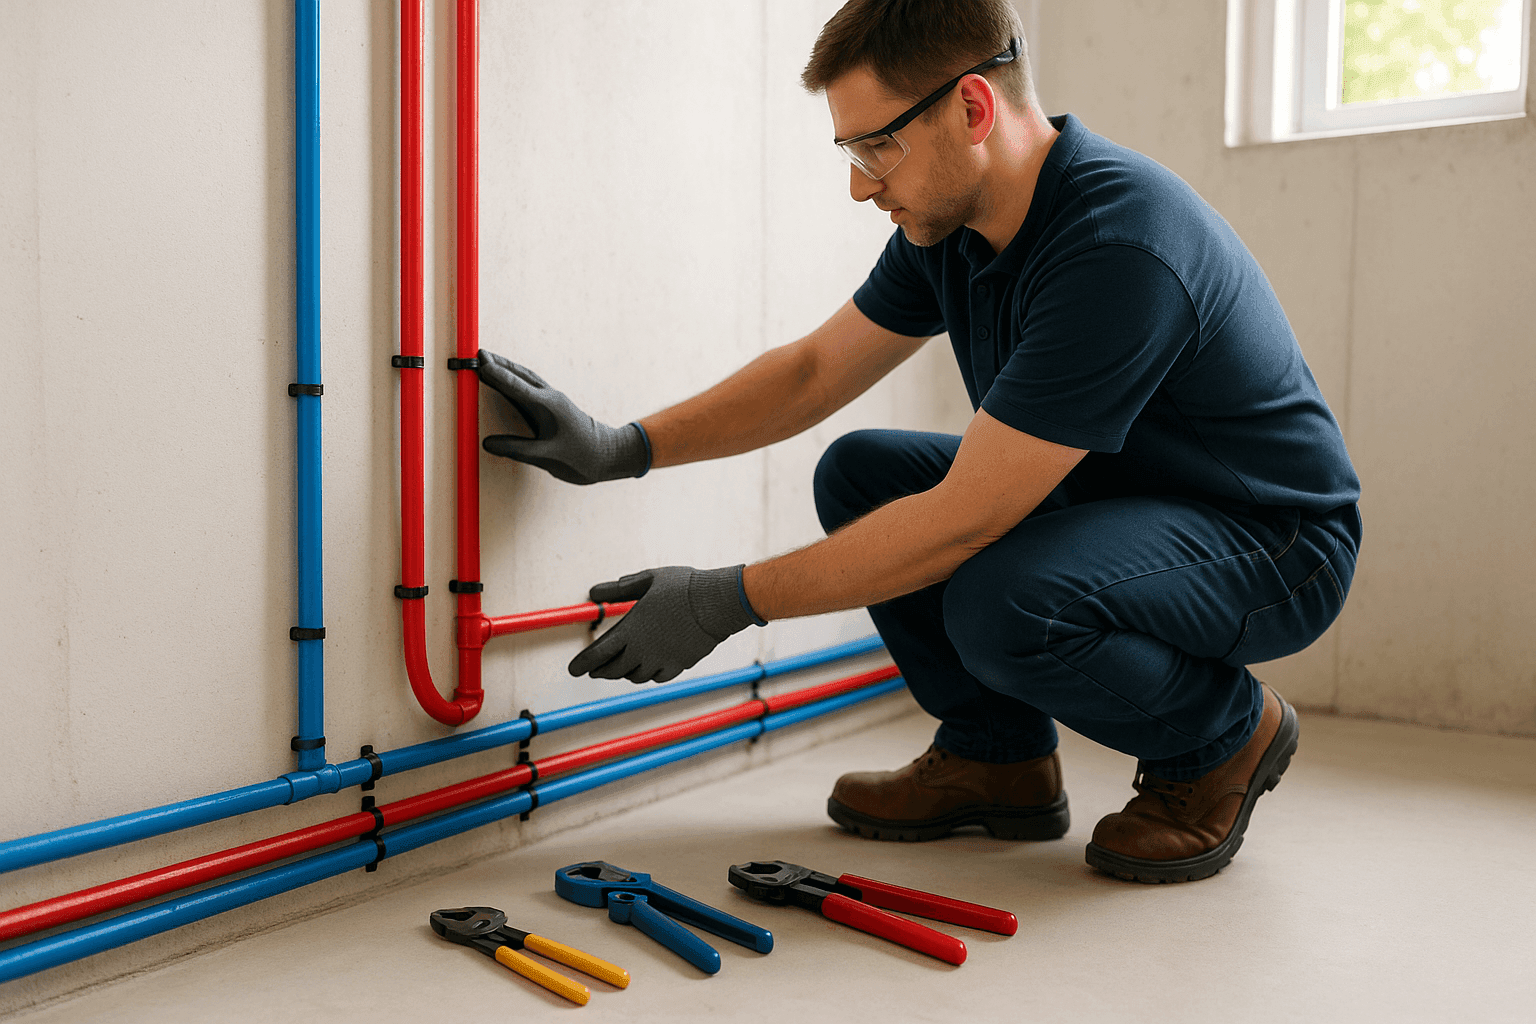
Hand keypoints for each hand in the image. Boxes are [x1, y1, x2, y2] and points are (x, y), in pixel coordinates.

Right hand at [477, 349, 649, 483]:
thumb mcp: (547, 457)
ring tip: (488, 360)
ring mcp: (554, 400)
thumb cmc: (582, 457)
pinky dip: (516, 380)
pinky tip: (509, 380)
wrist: (610, 455)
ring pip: (526, 378)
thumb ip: (517, 449)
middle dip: (498, 364)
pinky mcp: (556, 406)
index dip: (496, 375)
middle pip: (519, 375)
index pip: (516, 387)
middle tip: (477, 353)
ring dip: (507, 368)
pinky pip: (531, 386)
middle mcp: (551, 398)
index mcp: (548, 406)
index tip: (478, 363)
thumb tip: (487, 443)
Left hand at [569, 565, 764, 682]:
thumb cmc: (683, 587)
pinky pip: (657, 676)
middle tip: (592, 670)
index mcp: (631, 630)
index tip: (572, 670)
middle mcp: (643, 650)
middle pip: (612, 670)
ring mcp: (661, 660)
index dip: (582, 664)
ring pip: (634, 676)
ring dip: (623, 673)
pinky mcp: (679, 665)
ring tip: (618, 667)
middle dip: (599, 671)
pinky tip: (646, 668)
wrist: (718, 602)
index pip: (597, 654)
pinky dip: (647, 674)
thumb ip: (618, 589)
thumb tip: (594, 593)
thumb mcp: (647, 580)